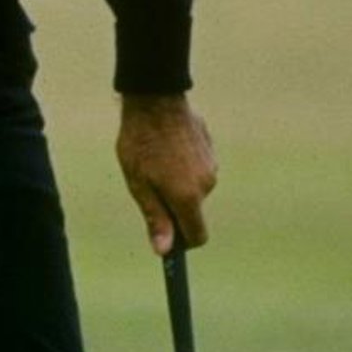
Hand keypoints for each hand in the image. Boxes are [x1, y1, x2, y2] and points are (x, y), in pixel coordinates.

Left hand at [116, 94, 216, 254]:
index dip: (183, 243)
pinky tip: (168, 147)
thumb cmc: (140, 143)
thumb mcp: (139, 184)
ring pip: (194, 188)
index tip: (168, 238)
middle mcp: (206, 185)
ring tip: (156, 161)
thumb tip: (164, 251)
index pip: (198, 236)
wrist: (156, 100)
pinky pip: (198, 168)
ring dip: (178, 183)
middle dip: (173, 206)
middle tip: (148, 184)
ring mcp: (212, 166)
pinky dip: (184, 166)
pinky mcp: (211, 150)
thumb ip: (155, 218)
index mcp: (188, 197)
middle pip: (192, 211)